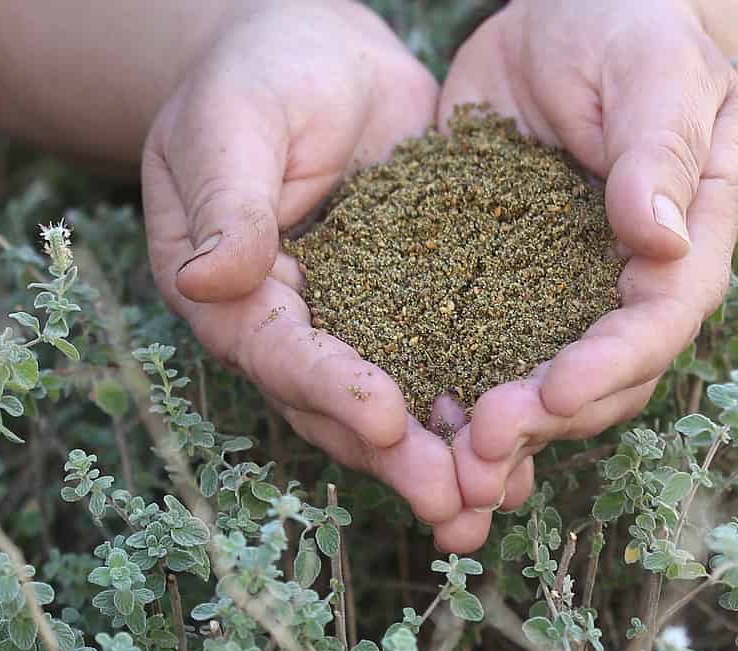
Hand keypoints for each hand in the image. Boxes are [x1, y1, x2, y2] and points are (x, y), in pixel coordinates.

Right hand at [142, 0, 468, 547]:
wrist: (318, 57)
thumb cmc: (257, 77)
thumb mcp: (233, 123)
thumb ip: (227, 200)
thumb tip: (206, 279)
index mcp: (235, 293)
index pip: (280, 353)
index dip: (331, 390)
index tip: (387, 420)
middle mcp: (295, 325)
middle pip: (342, 406)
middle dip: (399, 459)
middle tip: (455, 506)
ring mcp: (358, 319)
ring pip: (401, 401)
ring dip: (447, 456)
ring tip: (498, 501)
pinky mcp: (416, 300)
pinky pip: (448, 358)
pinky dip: (482, 401)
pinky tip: (531, 439)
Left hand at [437, 0, 737, 548]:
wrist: (564, 15)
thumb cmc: (630, 29)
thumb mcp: (652, 73)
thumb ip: (658, 151)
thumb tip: (661, 242)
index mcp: (683, 246)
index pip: (656, 325)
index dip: (607, 367)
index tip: (550, 393)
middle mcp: (624, 287)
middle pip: (598, 379)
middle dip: (540, 421)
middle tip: (477, 453)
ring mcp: (561, 292)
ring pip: (539, 381)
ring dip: (497, 430)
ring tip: (444, 464)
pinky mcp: (503, 281)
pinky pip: (481, 344)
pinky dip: (452, 384)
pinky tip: (410, 415)